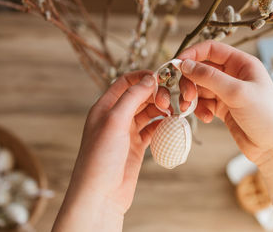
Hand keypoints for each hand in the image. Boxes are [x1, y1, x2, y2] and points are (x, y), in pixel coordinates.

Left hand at [53, 71, 169, 231]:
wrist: (101, 195)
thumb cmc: (100, 158)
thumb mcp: (115, 121)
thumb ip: (132, 98)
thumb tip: (150, 79)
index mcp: (105, 107)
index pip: (125, 83)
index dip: (142, 77)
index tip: (161, 78)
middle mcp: (115, 118)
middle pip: (139, 96)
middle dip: (155, 95)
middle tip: (168, 101)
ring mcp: (127, 132)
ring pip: (147, 112)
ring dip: (160, 109)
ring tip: (172, 113)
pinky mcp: (137, 146)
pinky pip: (152, 129)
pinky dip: (162, 125)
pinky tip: (170, 124)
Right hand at [175, 40, 272, 168]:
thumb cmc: (266, 116)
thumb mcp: (237, 92)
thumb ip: (209, 77)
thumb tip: (184, 64)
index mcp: (242, 63)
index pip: (211, 49)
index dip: (192, 54)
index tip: (176, 66)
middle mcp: (234, 75)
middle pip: (201, 69)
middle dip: (190, 81)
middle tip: (186, 96)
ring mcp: (228, 93)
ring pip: (200, 87)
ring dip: (192, 97)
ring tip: (191, 109)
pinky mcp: (224, 109)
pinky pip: (203, 103)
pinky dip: (200, 109)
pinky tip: (206, 118)